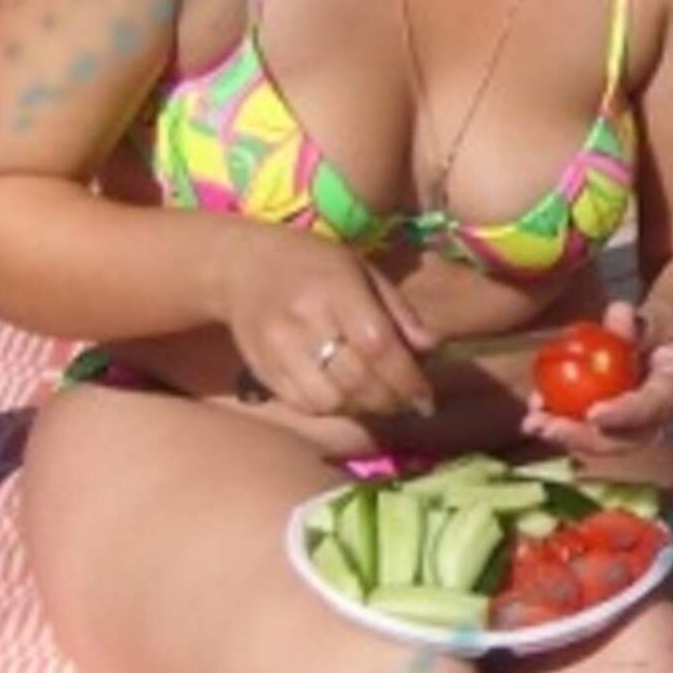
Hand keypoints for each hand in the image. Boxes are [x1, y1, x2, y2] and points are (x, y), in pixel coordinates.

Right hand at [222, 223, 436, 418]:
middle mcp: (305, 320)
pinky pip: (305, 405)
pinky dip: (332, 409)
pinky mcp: (263, 369)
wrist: (241, 267)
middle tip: (407, 404)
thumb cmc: (313, 264)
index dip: (407, 378)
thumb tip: (431, 348)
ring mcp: (279, 348)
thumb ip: (397, 309)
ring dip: (362, 408)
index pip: (378, 345)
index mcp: (336, 288)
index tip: (425, 397)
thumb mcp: (361, 269)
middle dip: (391, 400)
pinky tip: (344, 397)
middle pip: (357, 379)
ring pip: (332, 400)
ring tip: (376, 400)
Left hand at [521, 296, 672, 459]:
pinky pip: (588, 427)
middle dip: (582, 437)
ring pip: (601, 440)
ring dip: (564, 434)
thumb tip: (617, 315)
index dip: (623, 415)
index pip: (651, 409)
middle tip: (548, 427)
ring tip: (532, 423)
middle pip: (621, 439)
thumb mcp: (668, 317)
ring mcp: (636, 424)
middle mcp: (657, 419)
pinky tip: (536, 408)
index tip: (594, 413)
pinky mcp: (616, 421)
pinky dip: (561, 420)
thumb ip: (643, 321)